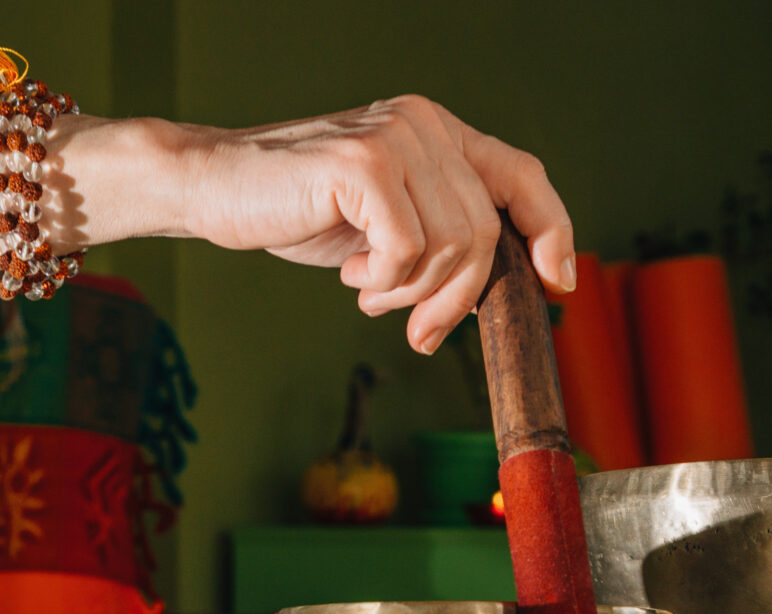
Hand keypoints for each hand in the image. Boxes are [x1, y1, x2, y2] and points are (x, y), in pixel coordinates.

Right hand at [0, 99, 574, 355]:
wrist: (213, 188)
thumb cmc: (297, 208)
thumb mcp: (385, 222)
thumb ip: (439, 233)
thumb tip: (493, 287)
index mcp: (437, 131)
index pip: (523, 176)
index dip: (552, 232)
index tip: (558, 283)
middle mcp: (425, 124)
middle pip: (486, 235)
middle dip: (455, 299)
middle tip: (417, 331)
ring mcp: (396, 139)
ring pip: (454, 247)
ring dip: (413, 294)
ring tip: (369, 292)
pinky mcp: (364, 166)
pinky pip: (408, 252)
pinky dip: (383, 282)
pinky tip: (348, 274)